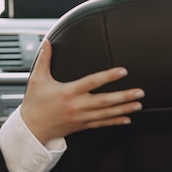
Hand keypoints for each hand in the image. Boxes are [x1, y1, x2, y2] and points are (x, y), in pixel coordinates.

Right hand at [21, 39, 143, 144]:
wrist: (32, 128)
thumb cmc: (34, 104)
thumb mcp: (37, 78)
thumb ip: (44, 59)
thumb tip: (46, 43)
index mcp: (69, 91)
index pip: (92, 82)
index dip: (108, 76)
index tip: (122, 71)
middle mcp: (78, 105)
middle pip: (105, 100)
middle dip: (124, 96)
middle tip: (139, 92)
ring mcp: (82, 117)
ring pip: (107, 113)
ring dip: (124, 108)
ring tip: (138, 104)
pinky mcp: (82, 125)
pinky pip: (102, 123)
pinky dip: (115, 121)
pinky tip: (126, 119)